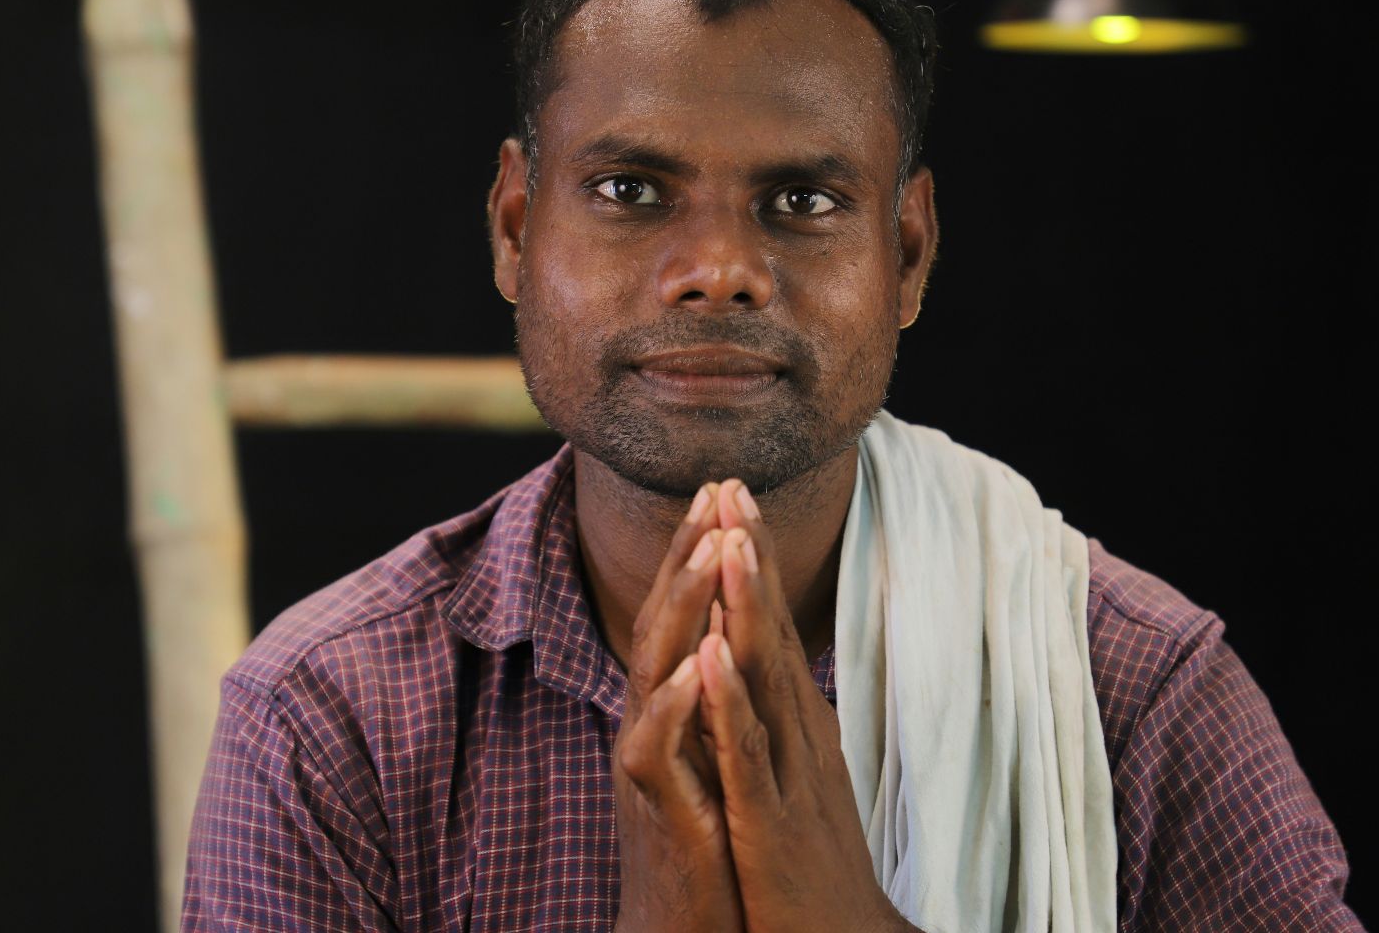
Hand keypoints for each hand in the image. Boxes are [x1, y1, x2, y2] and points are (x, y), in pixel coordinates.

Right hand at [611, 485, 746, 932]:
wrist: (684, 927)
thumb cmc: (703, 844)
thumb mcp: (710, 756)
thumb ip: (714, 699)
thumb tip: (731, 637)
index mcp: (670, 710)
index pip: (683, 615)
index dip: (700, 553)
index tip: (725, 491)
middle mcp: (650, 725)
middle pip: (662, 624)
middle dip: (688, 556)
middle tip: (714, 492)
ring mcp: (647, 765)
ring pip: (654, 670)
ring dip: (682, 609)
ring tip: (711, 551)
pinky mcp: (656, 809)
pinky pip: (656, 749)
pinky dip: (676, 705)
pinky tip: (698, 665)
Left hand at [696, 480, 913, 932]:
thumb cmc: (807, 869)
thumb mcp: (788, 781)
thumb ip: (772, 724)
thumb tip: (753, 669)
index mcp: (796, 729)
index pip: (771, 628)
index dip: (753, 562)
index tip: (734, 495)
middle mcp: (799, 739)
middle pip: (772, 632)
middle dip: (751, 557)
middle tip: (733, 483)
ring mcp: (789, 778)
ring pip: (766, 679)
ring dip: (749, 607)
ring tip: (731, 539)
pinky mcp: (769, 825)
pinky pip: (747, 755)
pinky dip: (730, 702)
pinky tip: (712, 656)